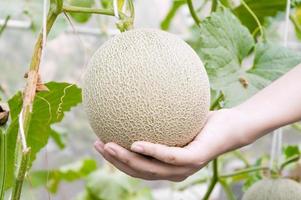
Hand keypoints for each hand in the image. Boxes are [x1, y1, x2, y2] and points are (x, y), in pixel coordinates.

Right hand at [94, 108, 251, 181]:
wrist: (234, 126)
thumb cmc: (203, 121)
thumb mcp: (178, 118)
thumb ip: (159, 117)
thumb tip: (139, 98)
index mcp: (167, 164)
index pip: (137, 167)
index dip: (117, 160)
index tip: (100, 144)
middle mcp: (174, 170)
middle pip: (139, 171)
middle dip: (116, 161)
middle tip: (98, 146)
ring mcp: (185, 167)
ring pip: (151, 169)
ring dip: (127, 160)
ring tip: (108, 146)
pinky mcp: (196, 159)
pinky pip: (170, 156)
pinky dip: (152, 151)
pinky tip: (135, 143)